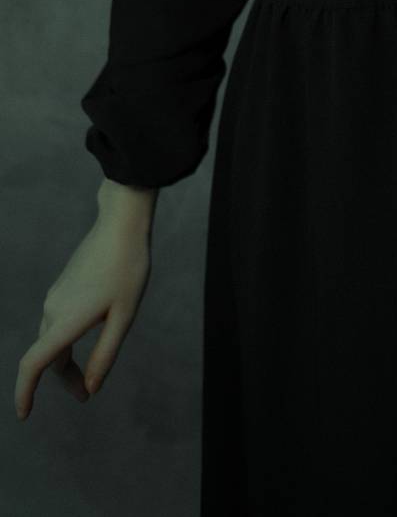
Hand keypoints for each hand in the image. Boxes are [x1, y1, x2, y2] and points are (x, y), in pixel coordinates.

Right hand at [15, 215, 151, 420]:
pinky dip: (66, 341)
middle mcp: (53, 309)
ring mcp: (56, 297)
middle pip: (48, 357)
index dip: (24, 393)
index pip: (34, 364)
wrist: (121, 225)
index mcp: (66, 320)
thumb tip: (90, 387)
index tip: (23, 415)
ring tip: (88, 376)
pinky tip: (89, 337)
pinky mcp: (63, 287)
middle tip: (86, 396)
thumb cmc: (129, 270)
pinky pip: (58, 323)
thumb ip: (105, 355)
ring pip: (52, 339)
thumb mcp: (124, 318)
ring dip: (65, 361)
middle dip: (64, 379)